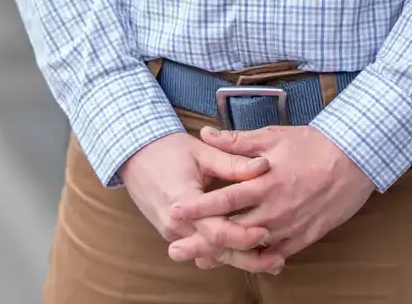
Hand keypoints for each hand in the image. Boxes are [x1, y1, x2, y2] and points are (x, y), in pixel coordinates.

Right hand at [119, 133, 277, 270]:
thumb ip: (232, 162)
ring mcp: (173, 232)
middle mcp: (176, 224)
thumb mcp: (200, 152)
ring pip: (211, 254)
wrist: (134, 155)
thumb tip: (263, 165)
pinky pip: (203, 248)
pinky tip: (248, 254)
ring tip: (271, 262)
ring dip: (240, 259)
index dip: (242, 235)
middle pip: (216, 251)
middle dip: (248, 258)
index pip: (216, 230)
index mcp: (181, 201)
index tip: (266, 232)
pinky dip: (226, 252)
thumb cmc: (167, 149)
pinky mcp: (175, 234)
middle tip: (278, 260)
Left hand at [164, 126, 373, 271]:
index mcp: (263, 182)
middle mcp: (274, 208)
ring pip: (252, 247)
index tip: (175, 212)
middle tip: (178, 248)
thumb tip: (206, 133)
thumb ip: (237, 141)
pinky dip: (260, 259)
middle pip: (233, 230)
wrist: (355, 159)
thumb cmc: (313, 144)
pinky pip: (278, 254)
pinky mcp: (306, 236)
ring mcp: (290, 225)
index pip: (224, 198)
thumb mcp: (273, 136)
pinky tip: (244, 262)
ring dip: (228, 254)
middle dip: (205, 239)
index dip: (198, 207)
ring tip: (203, 260)